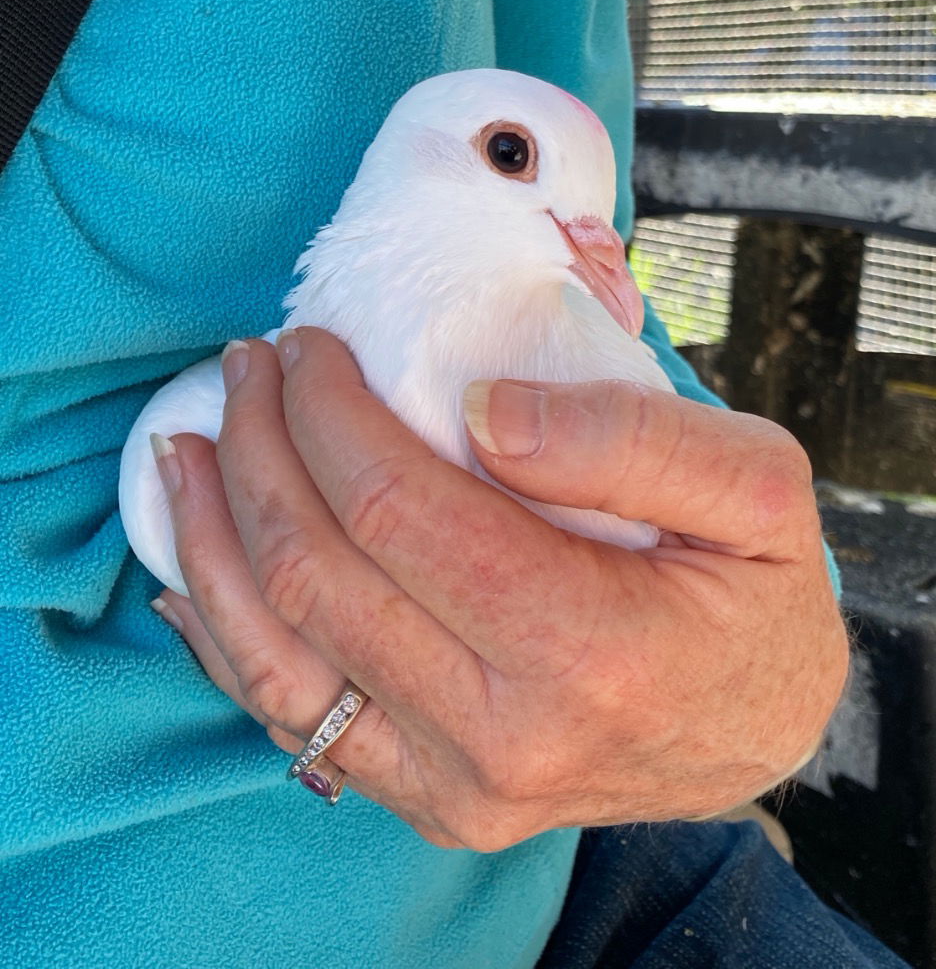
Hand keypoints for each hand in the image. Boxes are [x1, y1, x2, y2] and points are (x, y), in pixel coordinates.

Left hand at [151, 328, 847, 849]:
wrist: (755, 727)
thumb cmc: (756, 598)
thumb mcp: (757, 489)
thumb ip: (631, 438)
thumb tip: (486, 410)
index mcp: (590, 650)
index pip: (397, 509)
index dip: (327, 413)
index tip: (307, 349)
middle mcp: (505, 737)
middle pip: (318, 574)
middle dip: (259, 449)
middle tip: (250, 370)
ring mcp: (455, 784)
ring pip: (274, 656)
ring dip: (210, 540)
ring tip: (186, 451)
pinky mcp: (428, 797)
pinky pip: (289, 719)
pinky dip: (224, 638)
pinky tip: (193, 575)